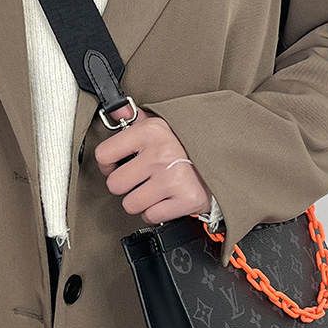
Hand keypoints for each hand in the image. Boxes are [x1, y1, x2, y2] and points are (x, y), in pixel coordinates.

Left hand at [94, 102, 212, 224]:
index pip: (104, 154)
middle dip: (124, 185)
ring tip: (153, 189)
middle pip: (115, 184)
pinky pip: (151, 216)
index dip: (107, 163)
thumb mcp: (159, 123)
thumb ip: (134, 118)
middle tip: (139, 179)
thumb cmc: (184, 143)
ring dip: (140, 201)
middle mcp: (161, 154)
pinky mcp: (187, 199)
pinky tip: (165, 199)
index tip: (116, 164)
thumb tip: (116, 110)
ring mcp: (174, 178)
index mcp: (150, 132)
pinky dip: (156, 212)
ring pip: (131, 204)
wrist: (223, 158)